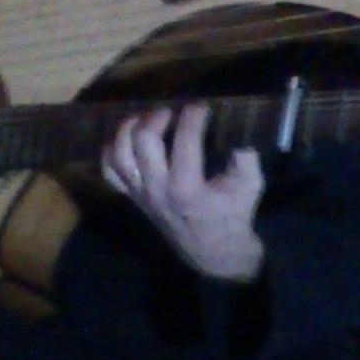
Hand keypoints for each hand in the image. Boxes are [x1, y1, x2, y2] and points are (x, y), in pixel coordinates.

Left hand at [101, 103, 265, 282]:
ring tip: (147, 119)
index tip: (203, 106)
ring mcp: (141, 194)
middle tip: (173, 112)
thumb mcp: (250, 185)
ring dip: (130, 129)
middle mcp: (158, 190)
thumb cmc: (234, 215)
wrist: (214, 253)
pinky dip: (113, 150)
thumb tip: (238, 121)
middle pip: (144, 140)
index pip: (185, 140)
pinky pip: (109, 170)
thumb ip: (245, 153)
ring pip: (119, 152)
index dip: (193, 116)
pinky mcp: (133, 197)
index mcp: (188, 188)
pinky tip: (129, 139)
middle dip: (158, 117)